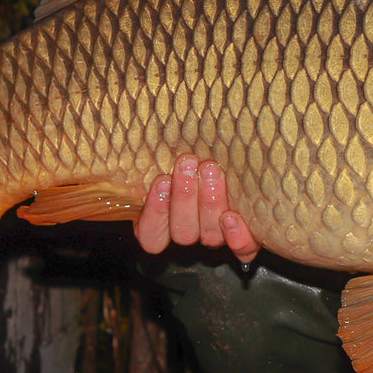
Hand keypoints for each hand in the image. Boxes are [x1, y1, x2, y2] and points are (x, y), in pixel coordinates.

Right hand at [134, 155, 260, 263]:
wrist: (236, 155)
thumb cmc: (197, 149)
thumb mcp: (168, 151)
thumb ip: (154, 154)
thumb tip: (128, 121)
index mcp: (162, 222)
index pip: (151, 235)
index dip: (155, 213)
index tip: (161, 181)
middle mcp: (189, 232)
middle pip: (183, 233)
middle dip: (184, 198)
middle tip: (188, 164)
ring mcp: (216, 237)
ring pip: (209, 236)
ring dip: (209, 204)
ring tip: (210, 171)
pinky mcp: (245, 239)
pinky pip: (242, 251)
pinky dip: (238, 238)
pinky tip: (233, 217)